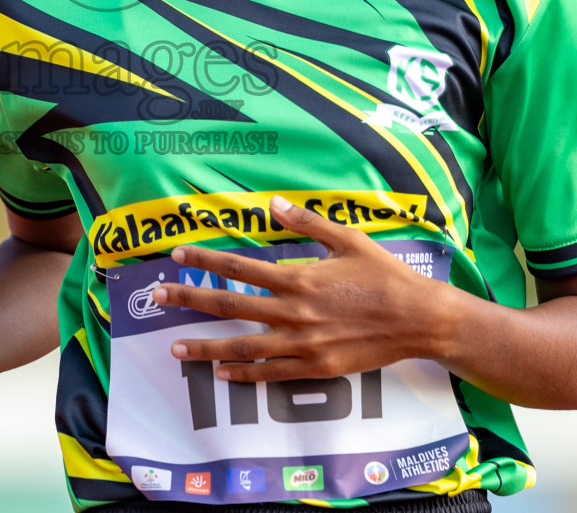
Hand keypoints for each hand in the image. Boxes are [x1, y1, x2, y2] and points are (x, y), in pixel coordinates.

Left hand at [151, 195, 450, 381]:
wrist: (419, 320)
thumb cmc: (385, 276)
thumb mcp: (348, 239)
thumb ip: (307, 222)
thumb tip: (273, 203)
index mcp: (299, 278)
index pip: (240, 268)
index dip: (205, 261)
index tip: (177, 256)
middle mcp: (294, 313)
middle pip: (230, 306)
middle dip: (190, 300)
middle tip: (157, 298)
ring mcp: (303, 344)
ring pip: (242, 347)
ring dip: (205, 347)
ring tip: (175, 348)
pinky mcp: (316, 369)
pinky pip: (271, 374)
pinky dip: (243, 374)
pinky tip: (221, 372)